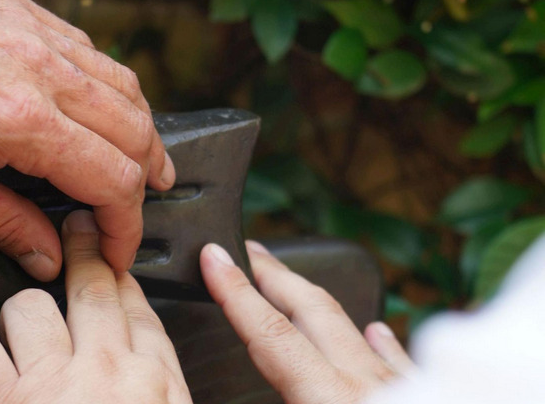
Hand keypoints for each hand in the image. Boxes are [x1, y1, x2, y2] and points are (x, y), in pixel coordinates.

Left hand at [0, 0, 173, 279]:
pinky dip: (107, 87)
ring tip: (142, 156)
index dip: (128, 225)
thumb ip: (2, 223)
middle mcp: (42, 68)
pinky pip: (89, 50)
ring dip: (140, 128)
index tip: (121, 248)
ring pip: (124, 84)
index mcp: (21, 118)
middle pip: (135, 128)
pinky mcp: (22, 10)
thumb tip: (47, 255)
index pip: (113, 179)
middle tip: (142, 205)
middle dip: (149, 176)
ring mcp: (36, 30)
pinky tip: (96, 105)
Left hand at [0, 211, 191, 403]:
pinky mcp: (2, 403)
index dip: (124, 277)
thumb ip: (162, 387)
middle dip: (85, 250)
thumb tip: (152, 361)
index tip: (116, 260)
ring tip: (24, 323)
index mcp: (153, 381)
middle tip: (79, 225)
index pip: (141, 309)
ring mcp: (51, 384)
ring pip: (31, 307)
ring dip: (25, 314)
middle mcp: (105, 372)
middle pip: (94, 289)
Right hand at [200, 240, 414, 403]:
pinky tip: (375, 329)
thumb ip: (264, 399)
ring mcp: (402, 387)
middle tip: (247, 250)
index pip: (270, 331)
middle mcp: (366, 385)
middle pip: (311, 308)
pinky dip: (377, 340)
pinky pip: (398, 359)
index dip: (235, 291)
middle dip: (273, 274)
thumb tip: (241, 394)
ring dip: (313, 298)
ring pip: (352, 323)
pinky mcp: (427, 394)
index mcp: (329, 400)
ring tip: (290, 282)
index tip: (214, 259)